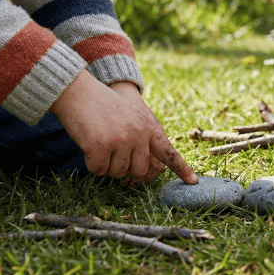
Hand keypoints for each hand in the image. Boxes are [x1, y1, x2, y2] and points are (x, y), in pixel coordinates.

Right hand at [50, 70, 197, 184]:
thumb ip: (142, 138)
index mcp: (149, 127)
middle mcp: (139, 135)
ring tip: (100, 142)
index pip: (168, 152)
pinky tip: (89, 145)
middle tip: (112, 151)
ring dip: (107, 165)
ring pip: (118, 173)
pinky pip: (99, 170)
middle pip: (139, 172)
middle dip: (125, 168)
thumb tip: (143, 170)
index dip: (181, 168)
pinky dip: (92, 163)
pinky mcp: (101, 146)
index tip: (193, 182)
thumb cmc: (103, 106)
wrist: (79, 92)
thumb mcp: (132, 118)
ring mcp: (121, 141)